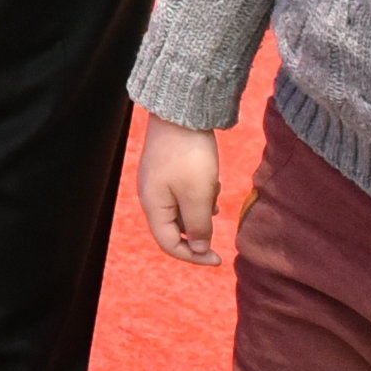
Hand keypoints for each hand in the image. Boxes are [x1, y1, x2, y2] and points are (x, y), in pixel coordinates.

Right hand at [139, 115, 225, 264]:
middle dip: (198, 229)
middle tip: (218, 218)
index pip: (168, 244)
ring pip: (180, 209)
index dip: (193, 257)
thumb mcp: (198, 195)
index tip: (219, 258)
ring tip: (216, 195)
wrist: (180, 113)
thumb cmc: (189, 156)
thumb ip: (198, 226)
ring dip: (200, 210)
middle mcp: (151, 195)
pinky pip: (182, 193)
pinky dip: (198, 195)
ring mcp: (157, 181)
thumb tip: (199, 248)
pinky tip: (211, 184)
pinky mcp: (166, 168)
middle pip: (173, 228)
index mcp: (153, 206)